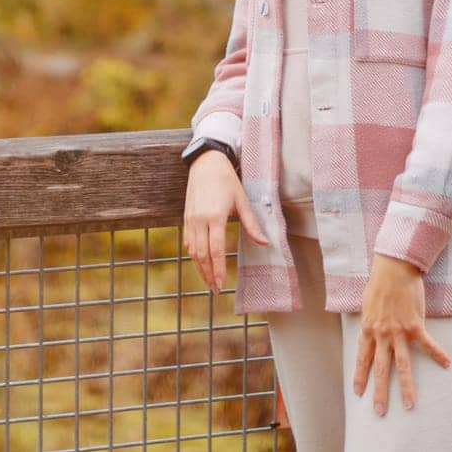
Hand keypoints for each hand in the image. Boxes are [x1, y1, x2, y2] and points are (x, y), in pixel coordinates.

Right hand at [182, 150, 268, 290]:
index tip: (221, 284)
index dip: (218, 269)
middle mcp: (200, 220)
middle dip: (208, 274)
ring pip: (192, 251)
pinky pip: (187, 241)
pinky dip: (193, 255)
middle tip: (215, 289)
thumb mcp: (242, 200)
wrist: (206, 162)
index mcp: (215, 216)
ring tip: (208, 281)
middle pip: (202, 254)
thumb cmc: (227, 180)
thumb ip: (251, 224)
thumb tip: (265, 243)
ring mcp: (190, 219)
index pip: (216, 250)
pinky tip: (200, 263)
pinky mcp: (186, 217)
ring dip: (199, 268)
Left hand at [352, 254, 451, 414]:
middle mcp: (382, 334)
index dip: (361, 376)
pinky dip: (438, 354)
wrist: (393, 268)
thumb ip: (370, 321)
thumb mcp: (367, 305)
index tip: (359, 393)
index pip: (363, 358)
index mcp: (368, 329)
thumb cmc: (379, 284)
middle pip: (381, 368)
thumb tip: (369, 330)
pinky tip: (447, 364)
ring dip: (406, 386)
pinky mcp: (415, 324)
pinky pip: (427, 343)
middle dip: (379, 392)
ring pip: (402, 364)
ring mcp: (398, 331)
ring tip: (409, 404)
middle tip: (379, 412)